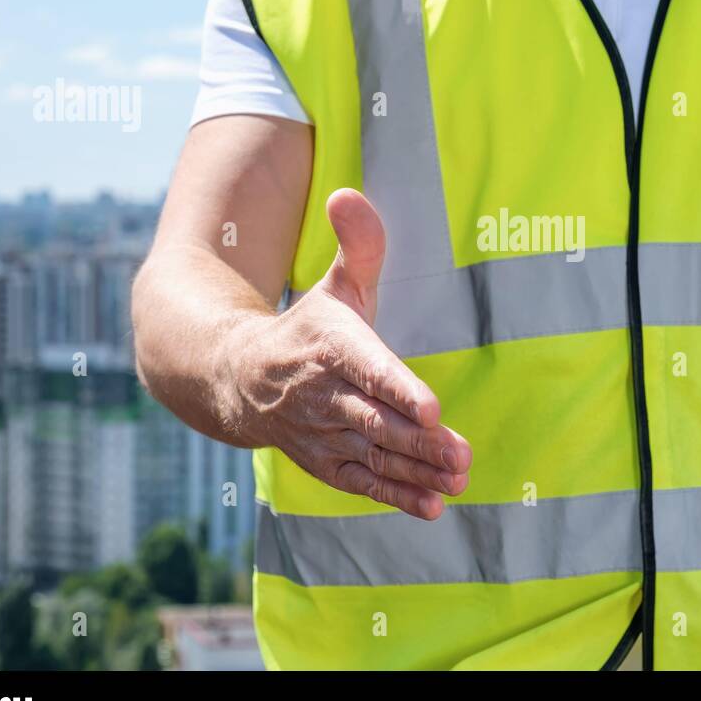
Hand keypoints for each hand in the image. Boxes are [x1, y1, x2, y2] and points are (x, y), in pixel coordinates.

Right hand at [223, 188, 470, 519]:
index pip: (368, 368)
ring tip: (458, 480)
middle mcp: (325, 393)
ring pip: (374, 455)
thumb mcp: (334, 284)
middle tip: (461, 454)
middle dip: (419, 442)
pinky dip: (395, 495)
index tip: (432, 408)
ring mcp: (324, 433)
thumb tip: (348, 194)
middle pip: (376, 421)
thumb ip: (358, 244)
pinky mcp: (326, 462)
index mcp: (332, 346)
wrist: (239, 379)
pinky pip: (361, 482)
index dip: (398, 388)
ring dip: (416, 471)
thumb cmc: (308, 328)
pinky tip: (432, 506)